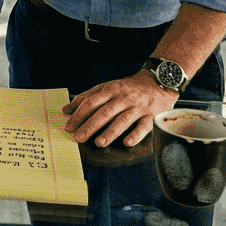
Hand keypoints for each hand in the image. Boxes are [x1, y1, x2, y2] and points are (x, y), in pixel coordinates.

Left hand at [61, 72, 178, 147]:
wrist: (158, 82)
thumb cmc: (129, 88)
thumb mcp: (107, 87)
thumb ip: (87, 97)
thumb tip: (67, 109)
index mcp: (111, 90)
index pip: (91, 102)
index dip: (79, 115)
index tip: (69, 126)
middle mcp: (124, 98)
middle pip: (105, 112)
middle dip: (90, 125)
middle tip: (79, 137)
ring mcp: (138, 107)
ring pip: (122, 120)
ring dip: (110, 132)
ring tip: (99, 142)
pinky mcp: (151, 115)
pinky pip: (143, 126)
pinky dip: (135, 134)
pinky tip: (127, 142)